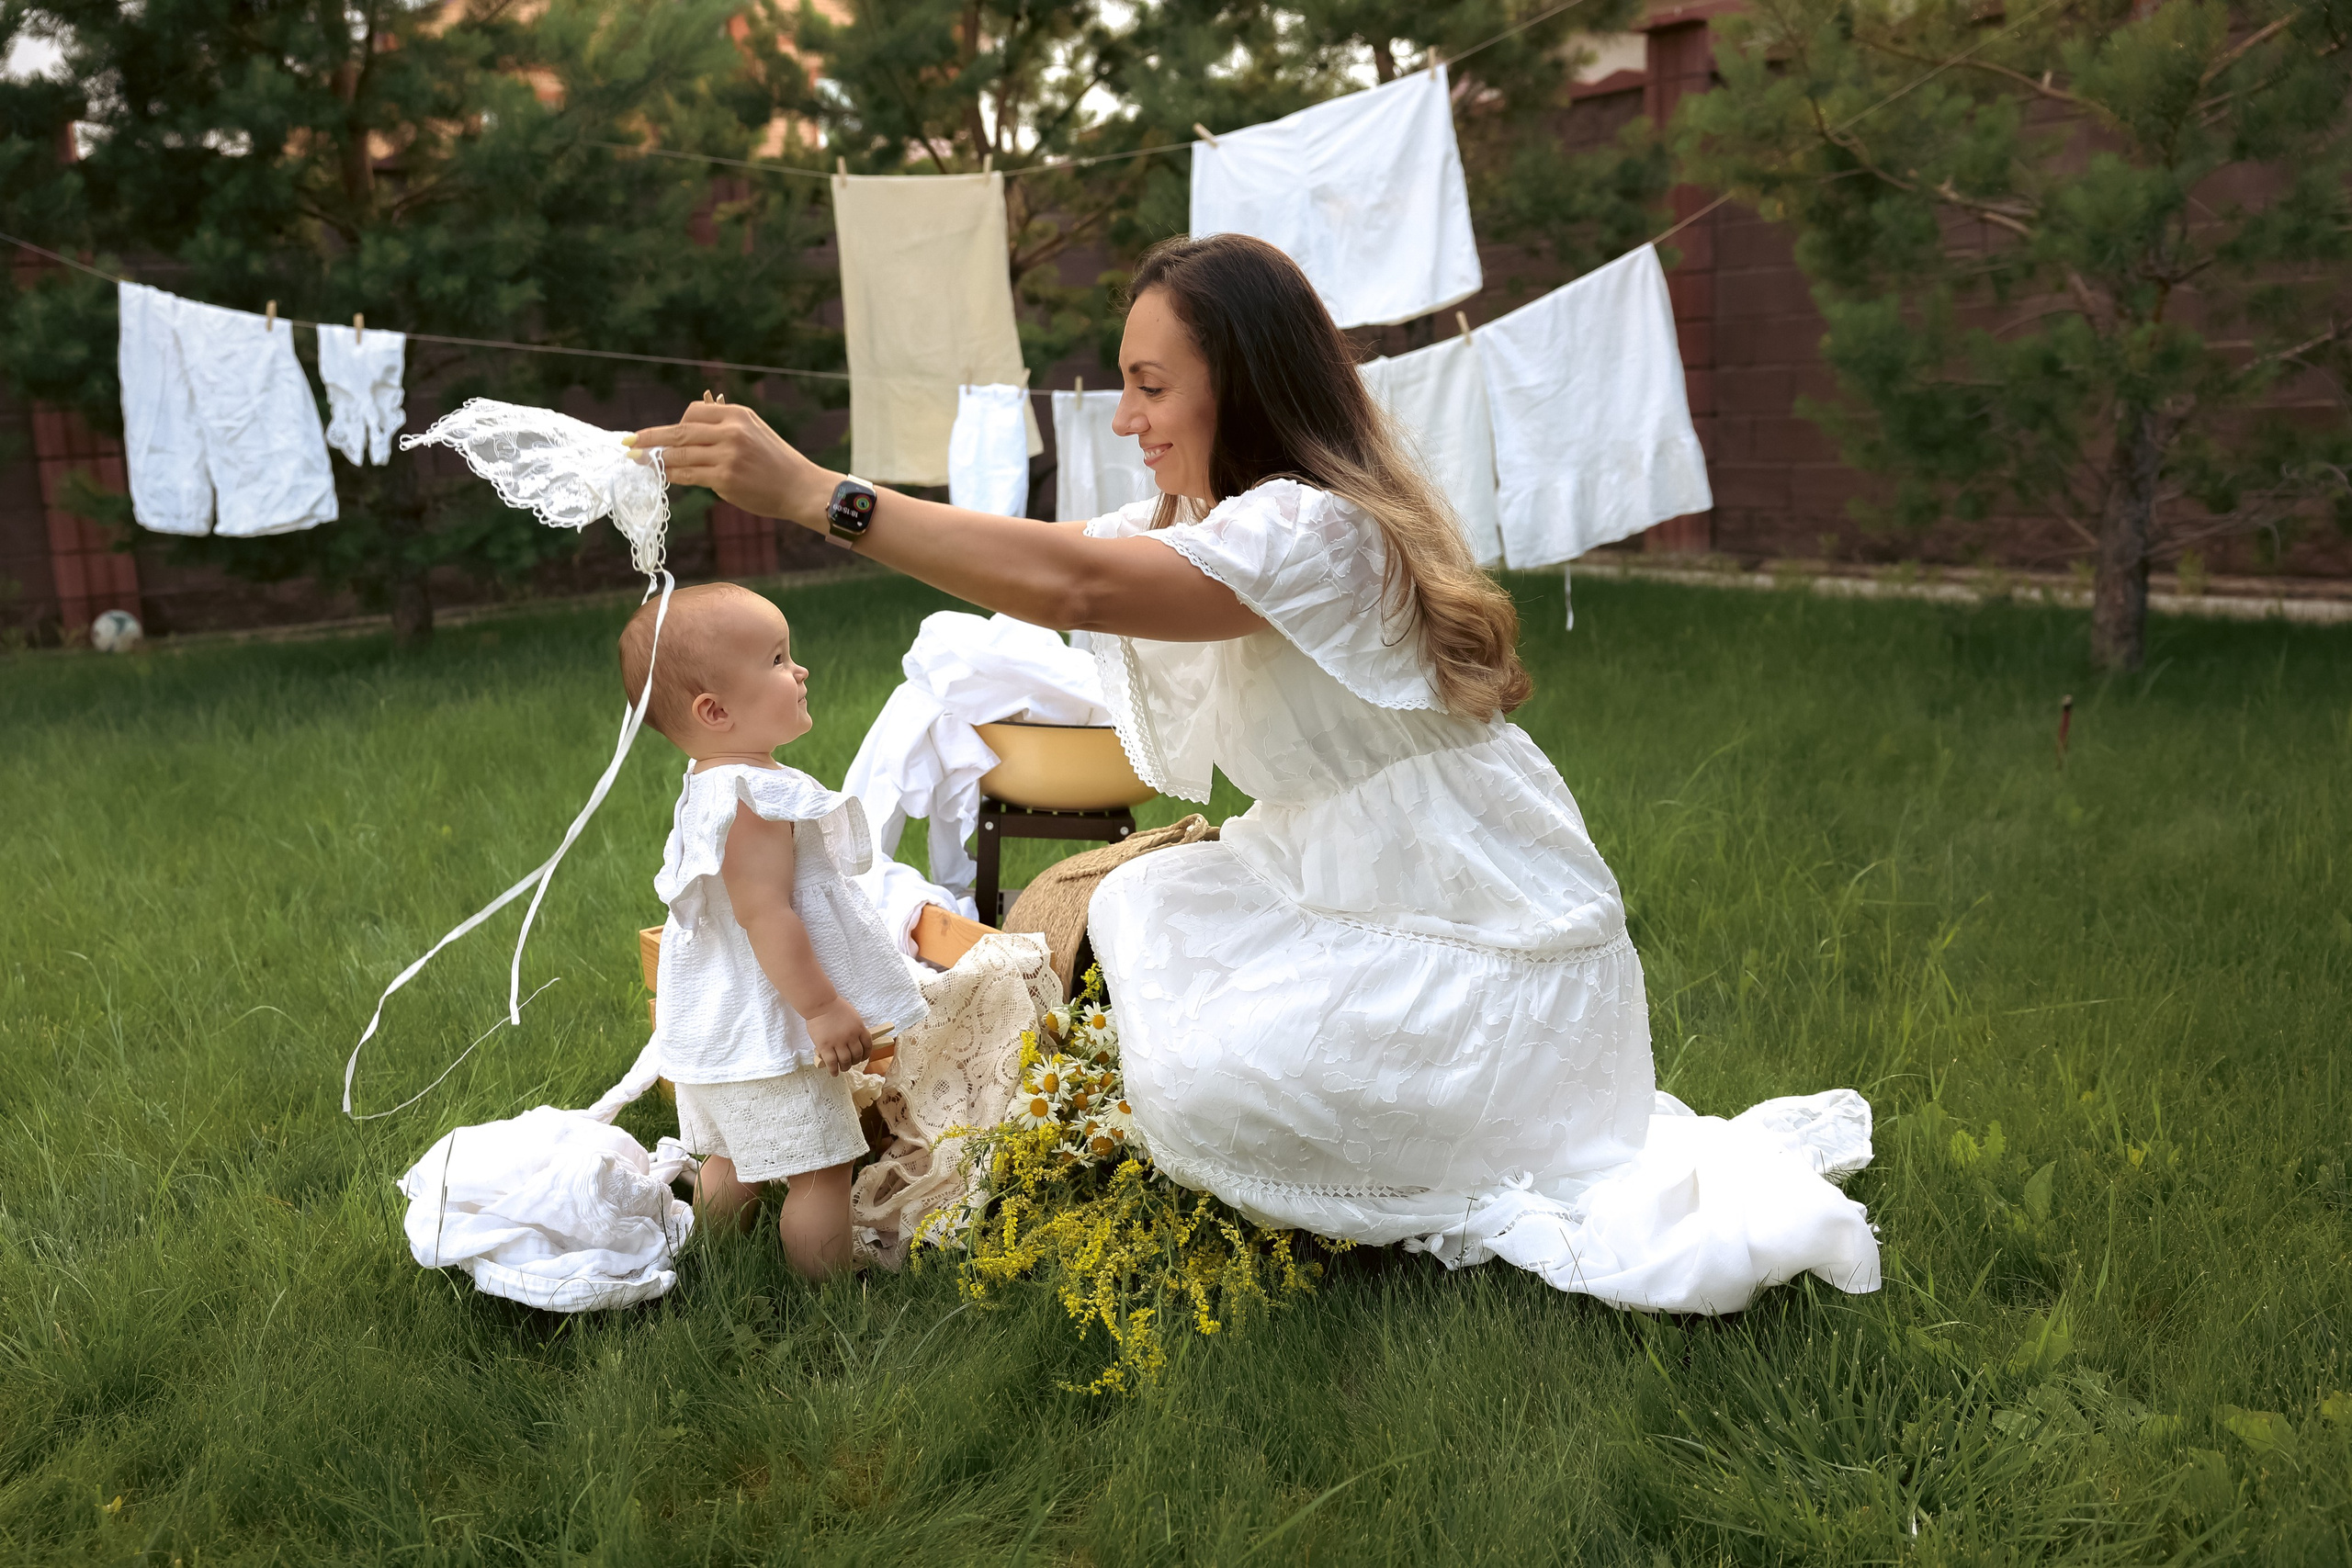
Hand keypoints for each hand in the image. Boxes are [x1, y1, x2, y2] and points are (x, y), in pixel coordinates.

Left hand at [630, 403, 836, 529]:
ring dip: (657, 460)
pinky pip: (688, 475)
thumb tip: (686, 430)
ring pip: (680, 455)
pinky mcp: (725, 478)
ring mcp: (727, 455)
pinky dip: (672, 476)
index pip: (693, 412)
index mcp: (737, 414)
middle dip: (650, 438)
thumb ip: (724, 426)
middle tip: (629, 443)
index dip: (672, 425)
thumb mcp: (753, 431)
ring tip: (641, 462)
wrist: (799, 487)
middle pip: (680, 431)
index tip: (658, 436)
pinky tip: (664, 478)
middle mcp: (731, 430)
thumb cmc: (775, 462)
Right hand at [805, 996, 871, 1075]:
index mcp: (860, 1028)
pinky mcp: (825, 1047)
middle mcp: (851, 1037)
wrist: (820, 1004)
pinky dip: (834, 1070)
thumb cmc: (834, 1007)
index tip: (863, 1057)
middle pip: (857, 1055)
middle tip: (851, 1063)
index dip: (866, 1054)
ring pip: (845, 1061)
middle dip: (855, 1061)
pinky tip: (834, 1073)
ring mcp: (838, 1043)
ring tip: (843, 1068)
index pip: (868, 1045)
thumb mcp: (852, 1016)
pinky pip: (832, 1063)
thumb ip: (855, 1029)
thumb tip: (855, 1041)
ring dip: (845, 1067)